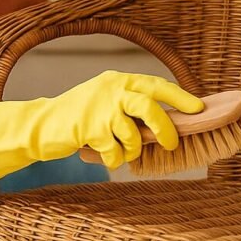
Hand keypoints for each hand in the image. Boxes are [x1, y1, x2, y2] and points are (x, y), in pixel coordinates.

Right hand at [0, 70, 204, 189]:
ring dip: (132, 150)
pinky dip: (115, 160)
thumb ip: (131, 108)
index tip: (199, 108)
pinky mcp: (89, 128)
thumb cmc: (80, 118)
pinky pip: (115, 152)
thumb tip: (170, 121)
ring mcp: (100, 108)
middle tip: (172, 144)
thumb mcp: (107, 102)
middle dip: (165, 127)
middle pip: (149, 106)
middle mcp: (111, 89)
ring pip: (133, 135)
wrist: (41, 125)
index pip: (156, 85)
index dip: (180, 97)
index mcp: (119, 80)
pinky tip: (105, 155)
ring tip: (122, 151)